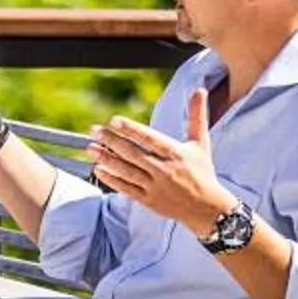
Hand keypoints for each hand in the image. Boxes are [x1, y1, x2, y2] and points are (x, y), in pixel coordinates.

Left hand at [90, 89, 233, 230]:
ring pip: (126, 170)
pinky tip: (98, 170)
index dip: (131, 129)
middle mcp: (164, 169)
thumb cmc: (202, 172)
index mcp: (175, 153)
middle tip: (94, 131)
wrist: (207, 208)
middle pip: (133, 153)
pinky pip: (126, 188)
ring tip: (90, 148)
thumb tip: (199, 90)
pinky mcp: (149, 200)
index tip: (114, 120)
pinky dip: (111, 179)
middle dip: (112, 141)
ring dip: (106, 159)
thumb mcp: (201, 143)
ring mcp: (155, 186)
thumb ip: (197, 116)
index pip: (149, 138)